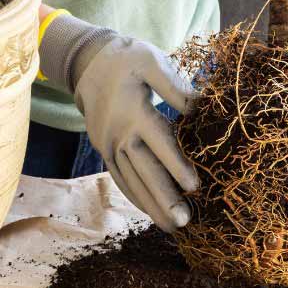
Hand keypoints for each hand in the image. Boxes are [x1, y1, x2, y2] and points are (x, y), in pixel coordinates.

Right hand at [39, 17, 198, 231]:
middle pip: (144, 172)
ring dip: (151, 206)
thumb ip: (175, 86)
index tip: (195, 187)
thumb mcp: (151, 61)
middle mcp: (118, 135)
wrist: (87, 62)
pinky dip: (136, 197)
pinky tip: (151, 212)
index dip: (176, 166)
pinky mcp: (105, 150)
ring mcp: (108, 146)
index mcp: (133, 114)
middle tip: (185, 222)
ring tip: (173, 227)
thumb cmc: (127, 59)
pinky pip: (121, 178)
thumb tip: (200, 107)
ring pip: (131, 181)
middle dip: (164, 199)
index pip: (158, 144)